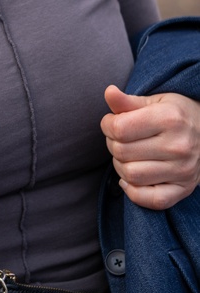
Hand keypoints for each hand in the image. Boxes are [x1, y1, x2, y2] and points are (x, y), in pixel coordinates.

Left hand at [101, 85, 199, 209]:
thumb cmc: (174, 114)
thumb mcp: (153, 101)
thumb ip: (127, 101)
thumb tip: (109, 92)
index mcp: (169, 119)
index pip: (119, 129)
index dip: (107, 125)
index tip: (111, 123)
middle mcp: (178, 146)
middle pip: (122, 152)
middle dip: (112, 144)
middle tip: (119, 139)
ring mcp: (183, 170)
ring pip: (131, 176)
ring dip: (120, 166)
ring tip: (127, 156)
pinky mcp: (185, 189)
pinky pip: (152, 200)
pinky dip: (134, 192)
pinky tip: (130, 180)